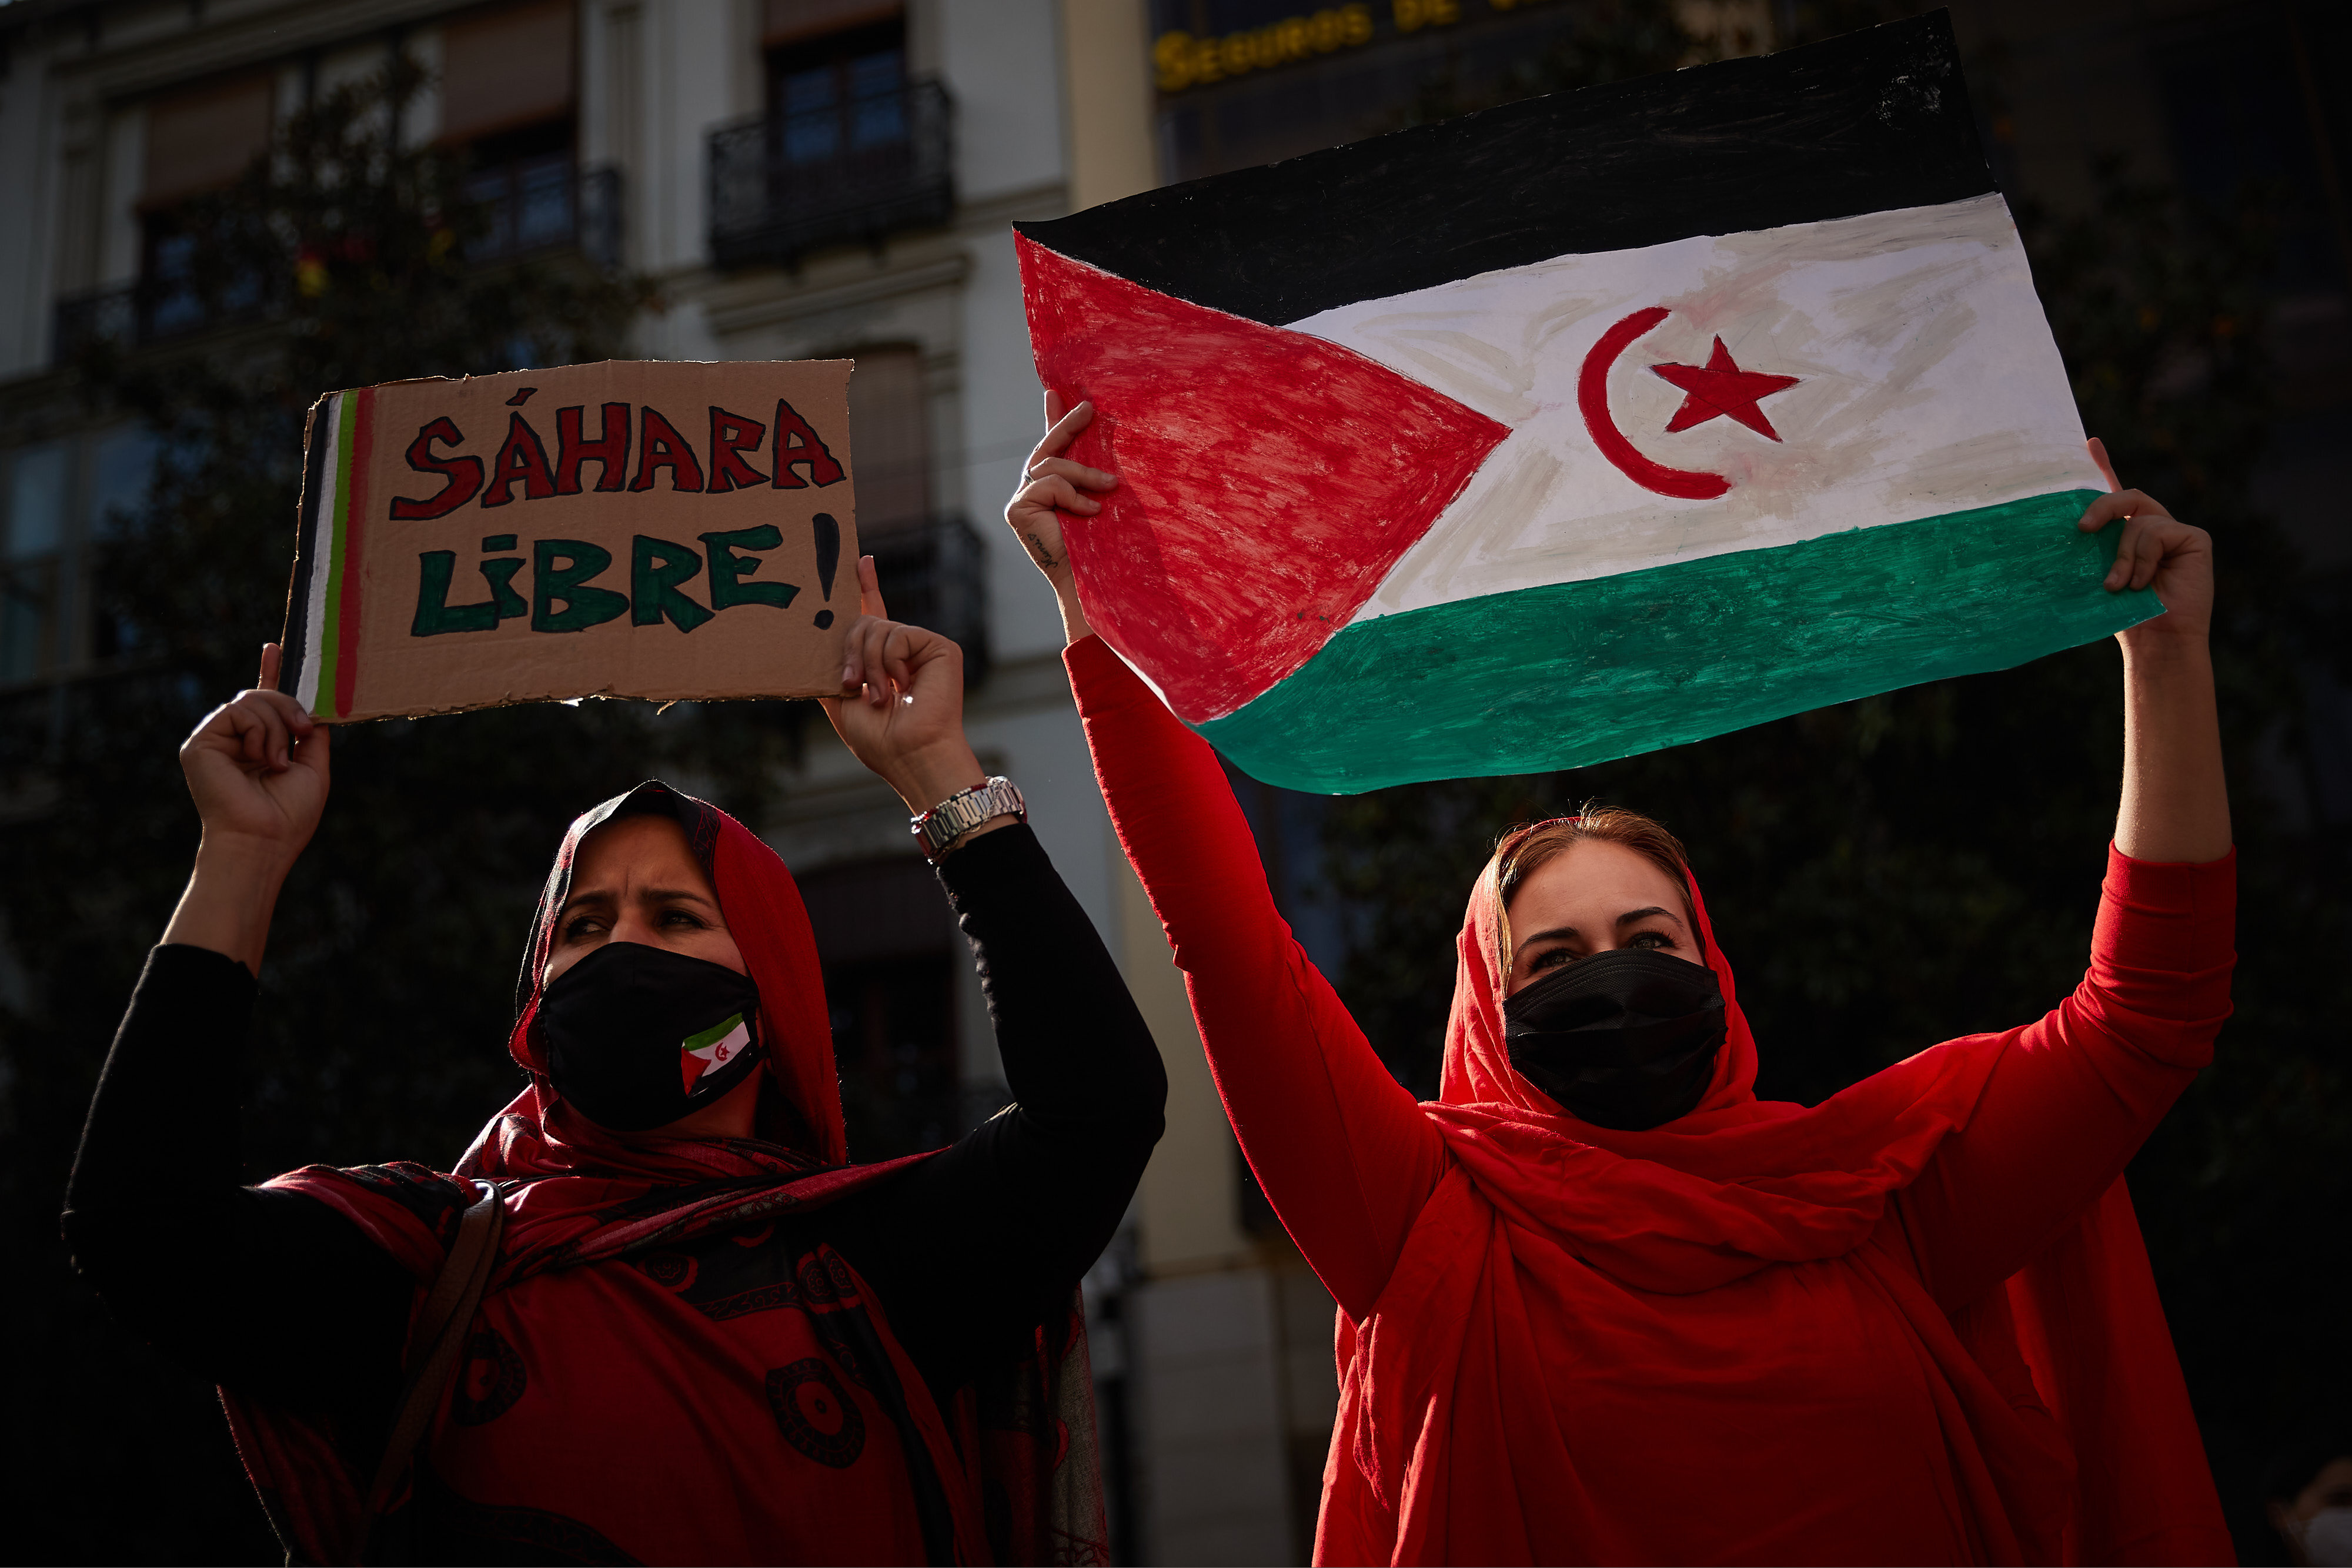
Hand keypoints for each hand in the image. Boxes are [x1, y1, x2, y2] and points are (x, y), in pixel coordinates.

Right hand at [180, 643, 330, 867]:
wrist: (263, 839)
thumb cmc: (289, 814)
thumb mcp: (313, 766)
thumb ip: (310, 733)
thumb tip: (312, 707)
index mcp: (260, 746)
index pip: (263, 703)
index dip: (270, 673)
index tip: (275, 647)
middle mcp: (235, 741)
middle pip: (263, 697)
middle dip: (289, 707)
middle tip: (302, 731)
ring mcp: (216, 740)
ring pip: (252, 700)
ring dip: (276, 726)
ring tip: (277, 761)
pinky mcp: (201, 743)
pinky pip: (237, 710)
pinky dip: (259, 731)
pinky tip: (260, 758)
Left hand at [820, 556, 986, 814]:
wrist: (908, 754)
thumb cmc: (878, 739)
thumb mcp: (840, 700)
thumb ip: (831, 667)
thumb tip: (812, 639)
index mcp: (883, 661)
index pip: (874, 615)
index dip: (866, 587)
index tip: (859, 560)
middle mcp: (905, 650)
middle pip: (865, 622)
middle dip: (852, 653)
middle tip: (854, 685)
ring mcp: (923, 647)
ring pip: (878, 629)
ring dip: (870, 665)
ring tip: (881, 696)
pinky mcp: (940, 646)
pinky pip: (899, 635)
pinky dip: (892, 662)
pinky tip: (904, 685)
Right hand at [1004, 391, 1116, 642]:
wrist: (1093, 582)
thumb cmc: (1104, 547)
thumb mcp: (1101, 498)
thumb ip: (1095, 472)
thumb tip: (1106, 437)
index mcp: (1048, 492)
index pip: (1050, 450)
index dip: (1053, 421)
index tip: (1056, 393)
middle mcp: (1029, 494)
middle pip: (1046, 450)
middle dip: (1066, 426)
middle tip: (1089, 408)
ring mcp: (1020, 502)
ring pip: (1050, 466)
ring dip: (1084, 473)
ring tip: (1110, 486)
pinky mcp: (1017, 510)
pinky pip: (1048, 484)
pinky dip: (1073, 494)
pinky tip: (1092, 512)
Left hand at [2077, 437, 2212, 649]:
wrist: (2154, 641)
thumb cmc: (2122, 616)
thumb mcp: (2096, 577)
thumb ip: (2089, 551)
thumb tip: (2067, 529)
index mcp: (2125, 536)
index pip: (2115, 495)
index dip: (2104, 466)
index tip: (2089, 442)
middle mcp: (2151, 528)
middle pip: (2125, 498)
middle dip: (2101, 507)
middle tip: (2082, 529)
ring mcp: (2175, 531)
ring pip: (2138, 521)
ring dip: (2122, 556)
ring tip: (2119, 585)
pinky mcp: (2194, 538)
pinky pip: (2157, 532)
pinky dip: (2144, 558)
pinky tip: (2145, 583)